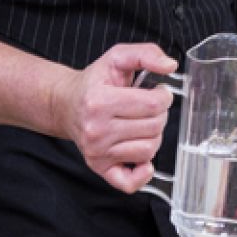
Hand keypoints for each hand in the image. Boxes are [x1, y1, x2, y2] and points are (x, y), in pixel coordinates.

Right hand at [51, 43, 177, 192]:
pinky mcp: (99, 167)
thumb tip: (170, 65)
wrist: (67, 104)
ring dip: (153, 136)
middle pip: (154, 127)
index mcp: (100, 101)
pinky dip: (142, 173)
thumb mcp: (117, 57)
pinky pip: (130, 182)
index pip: (153, 104)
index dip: (163, 96)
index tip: (157, 92)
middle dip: (159, 114)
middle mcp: (96, 130)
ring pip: (148, 150)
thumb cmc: (94, 83)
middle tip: (148, 107)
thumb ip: (145, 53)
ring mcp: (97, 151)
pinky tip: (141, 157)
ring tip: (141, 124)